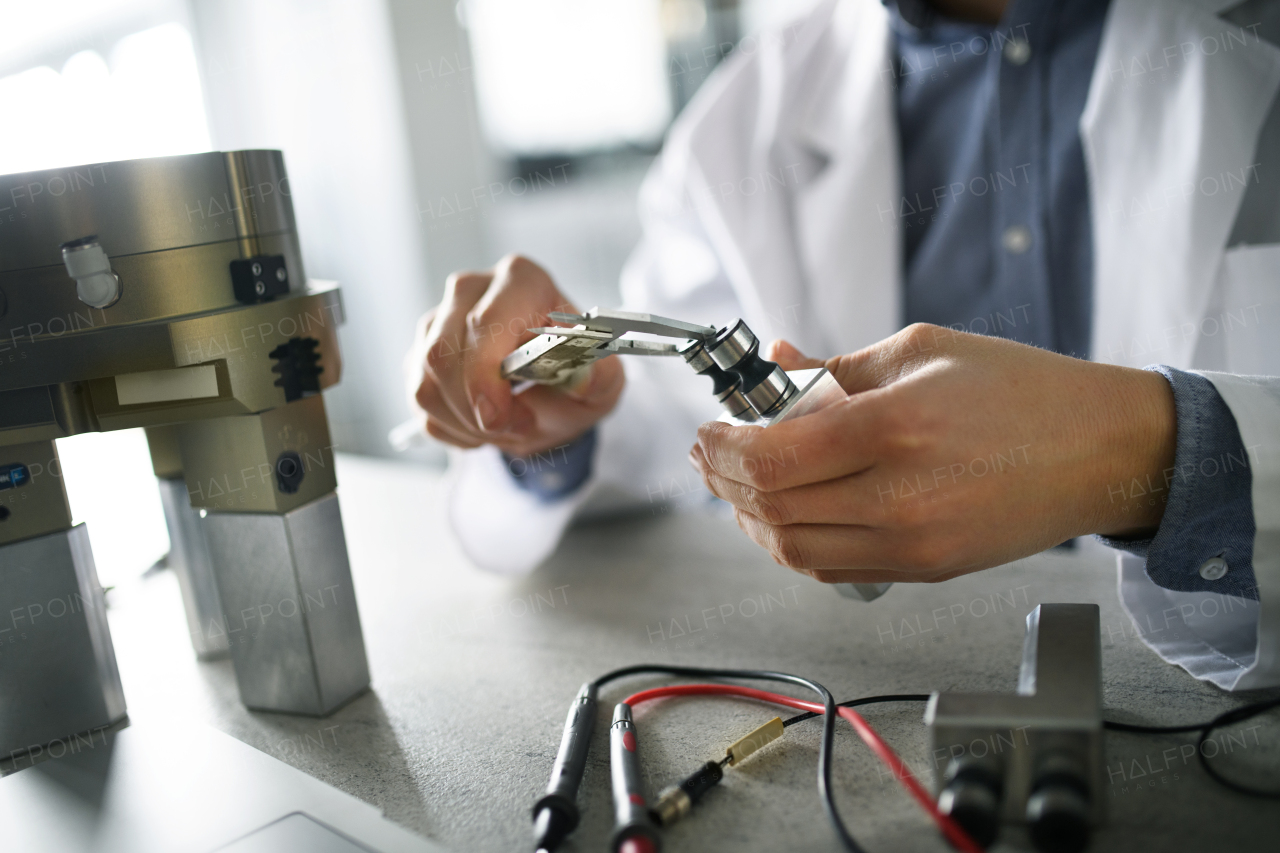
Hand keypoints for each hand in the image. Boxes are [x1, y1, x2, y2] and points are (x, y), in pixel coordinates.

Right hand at [405, 255, 624, 456]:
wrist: (554, 397)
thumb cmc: (575, 378)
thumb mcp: (602, 381)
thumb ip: (597, 375)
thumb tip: (581, 378)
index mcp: (521, 281)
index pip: (484, 322)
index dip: (484, 375)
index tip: (499, 416)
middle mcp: (472, 290)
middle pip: (442, 352)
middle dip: (475, 408)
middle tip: (517, 426)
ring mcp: (438, 320)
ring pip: (426, 382)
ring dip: (467, 422)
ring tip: (507, 425)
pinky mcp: (419, 353)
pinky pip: (421, 402)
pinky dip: (454, 428)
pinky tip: (484, 425)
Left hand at [689, 324, 1176, 583]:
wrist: (1101, 450)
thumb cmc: (1021, 391)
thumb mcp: (921, 351)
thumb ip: (833, 367)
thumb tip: (773, 363)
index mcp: (896, 427)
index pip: (770, 458)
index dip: (722, 448)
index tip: (707, 430)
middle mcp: (900, 497)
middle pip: (770, 509)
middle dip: (722, 480)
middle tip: (709, 453)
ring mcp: (913, 545)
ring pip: (792, 550)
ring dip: (750, 519)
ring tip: (737, 485)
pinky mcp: (925, 570)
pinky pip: (831, 570)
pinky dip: (792, 544)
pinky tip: (784, 514)